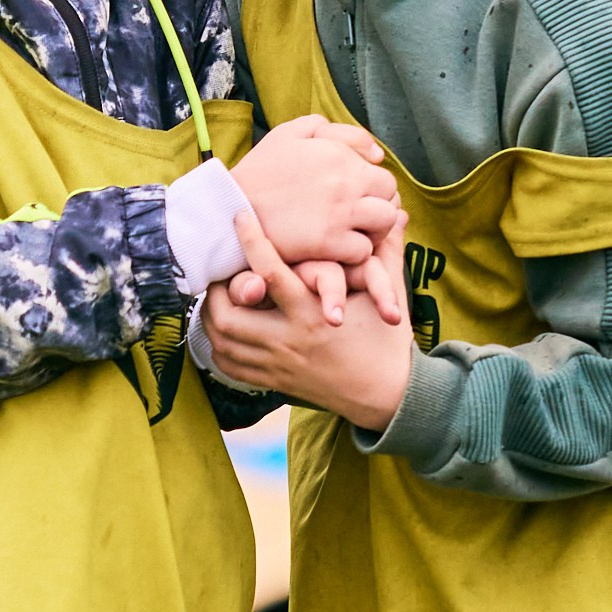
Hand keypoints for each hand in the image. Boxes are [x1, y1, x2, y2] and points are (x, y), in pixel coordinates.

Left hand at [205, 211, 412, 428]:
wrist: (388, 395)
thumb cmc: (387, 341)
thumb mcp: (389, 295)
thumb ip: (387, 254)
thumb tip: (398, 217)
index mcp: (314, 316)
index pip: (271, 273)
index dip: (251, 241)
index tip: (240, 216)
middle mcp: (289, 341)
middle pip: (229, 313)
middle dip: (218, 287)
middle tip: (220, 268)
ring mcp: (278, 364)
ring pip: (223, 341)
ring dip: (212, 314)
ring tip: (218, 293)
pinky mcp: (274, 381)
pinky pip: (230, 366)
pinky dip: (219, 345)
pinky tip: (224, 328)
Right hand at [228, 115, 401, 268]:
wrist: (229, 206)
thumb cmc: (260, 170)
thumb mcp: (290, 133)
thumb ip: (334, 130)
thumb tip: (375, 152)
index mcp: (339, 155)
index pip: (383, 174)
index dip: (372, 189)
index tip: (356, 199)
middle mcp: (345, 182)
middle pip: (390, 198)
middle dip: (378, 208)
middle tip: (358, 219)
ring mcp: (339, 214)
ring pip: (384, 224)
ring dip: (374, 231)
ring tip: (354, 234)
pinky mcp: (328, 242)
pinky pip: (363, 251)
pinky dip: (354, 253)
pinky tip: (337, 250)